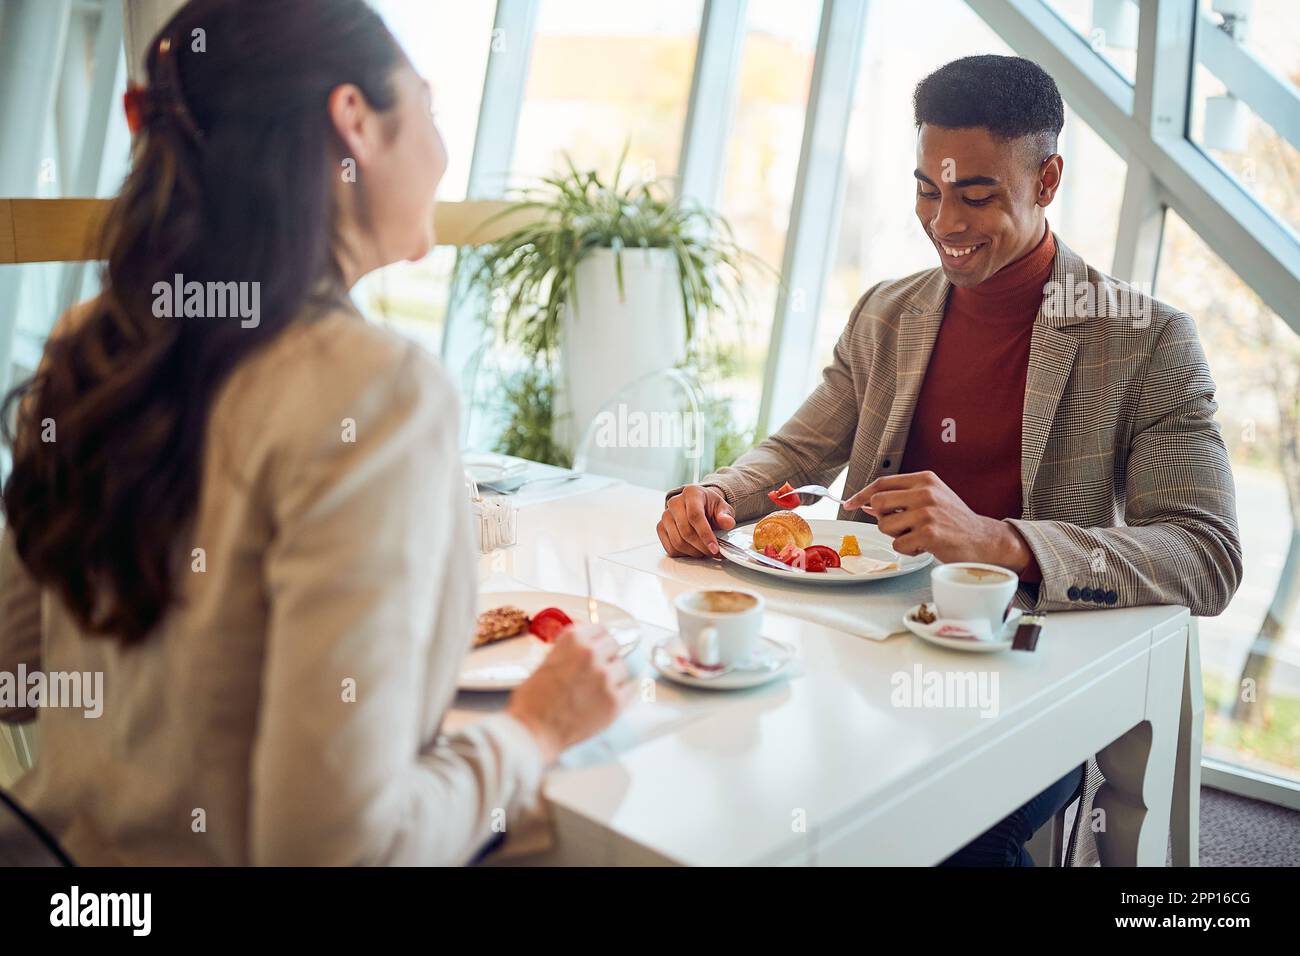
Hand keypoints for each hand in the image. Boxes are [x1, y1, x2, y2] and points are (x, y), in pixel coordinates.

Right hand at [507, 623, 632, 762]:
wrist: (533, 730)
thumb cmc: (533, 699)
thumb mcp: (547, 661)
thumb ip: (570, 650)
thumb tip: (587, 644)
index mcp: (574, 640)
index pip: (600, 628)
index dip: (598, 639)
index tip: (597, 646)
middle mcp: (592, 654)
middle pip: (614, 645)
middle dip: (606, 655)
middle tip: (598, 668)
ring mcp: (606, 678)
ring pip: (623, 668)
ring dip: (614, 675)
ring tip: (599, 688)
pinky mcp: (615, 701)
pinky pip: (630, 689)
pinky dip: (622, 693)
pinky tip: (609, 698)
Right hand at [656, 484, 735, 557]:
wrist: (698, 505)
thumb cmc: (710, 507)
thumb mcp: (722, 508)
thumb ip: (725, 515)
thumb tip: (727, 523)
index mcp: (691, 493)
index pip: (695, 516)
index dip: (705, 534)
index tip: (715, 548)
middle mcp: (675, 502)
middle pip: (686, 531)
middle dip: (701, 547)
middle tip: (713, 552)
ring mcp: (665, 515)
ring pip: (677, 542)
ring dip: (693, 552)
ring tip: (705, 551)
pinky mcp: (660, 527)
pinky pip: (670, 547)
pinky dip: (684, 554)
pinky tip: (694, 550)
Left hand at [843, 470, 1031, 570]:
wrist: (984, 540)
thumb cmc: (954, 521)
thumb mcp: (931, 500)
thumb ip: (902, 498)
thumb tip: (869, 505)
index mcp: (924, 479)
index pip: (882, 482)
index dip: (862, 494)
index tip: (849, 504)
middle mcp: (925, 492)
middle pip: (879, 503)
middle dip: (884, 519)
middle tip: (901, 527)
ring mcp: (927, 512)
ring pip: (885, 526)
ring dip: (897, 536)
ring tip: (918, 536)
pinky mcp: (929, 533)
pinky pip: (899, 544)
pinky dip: (908, 550)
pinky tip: (925, 546)